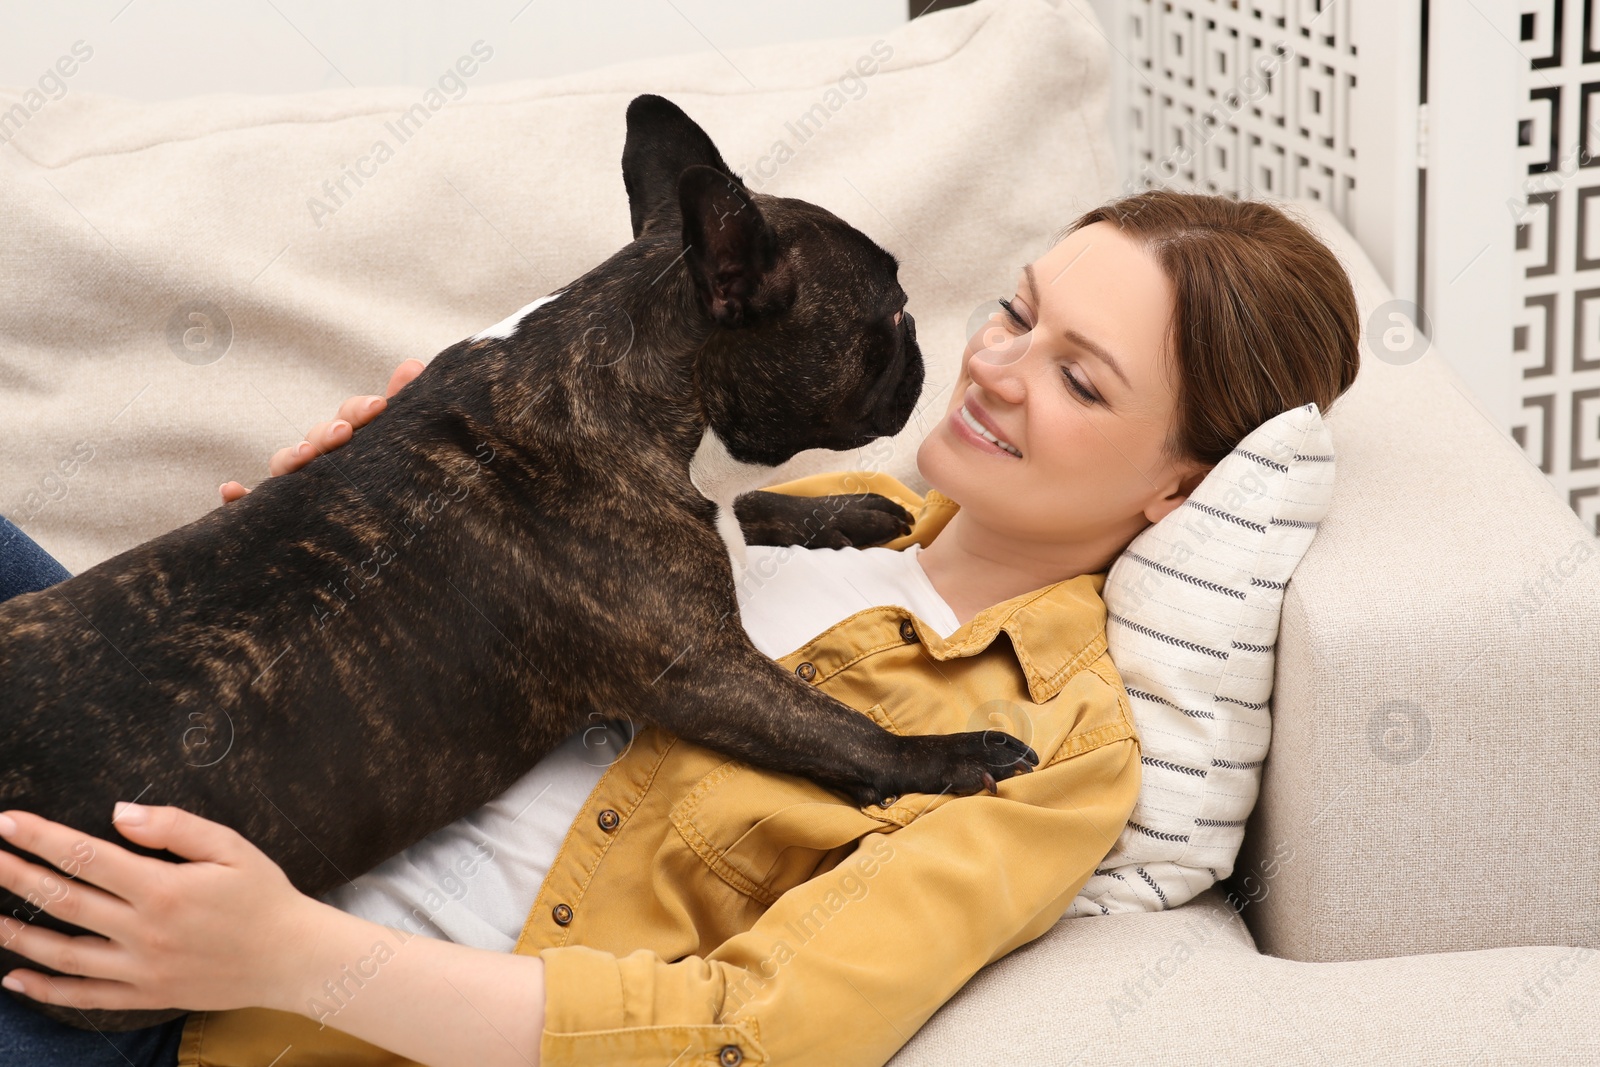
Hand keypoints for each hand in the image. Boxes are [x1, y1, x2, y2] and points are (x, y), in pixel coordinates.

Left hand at [0, 803, 322, 1013]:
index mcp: (164, 888)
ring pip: (62, 952)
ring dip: (17, 933)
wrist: (292, 958)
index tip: (8, 822)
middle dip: (16, 875)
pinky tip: (14, 977)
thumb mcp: (231, 847)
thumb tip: (118, 814)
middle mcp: (144, 931)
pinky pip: (84, 997)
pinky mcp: (146, 994)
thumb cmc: (265, 897)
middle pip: (64, 900)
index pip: (87, 856)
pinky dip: (45, 989)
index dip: (42, 838)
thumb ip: (174, 826)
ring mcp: (141, 968)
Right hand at [220, 358, 425, 502]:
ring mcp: (295, 491)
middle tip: (344, 432)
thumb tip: (413, 362)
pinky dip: (238, 498)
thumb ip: (405, 407)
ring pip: (285, 468)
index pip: (349, 420)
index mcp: (350, 448)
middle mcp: (320, 465)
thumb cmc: (386, 491)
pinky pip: (249, 509)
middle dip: (328, 433)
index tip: (379, 405)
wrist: (372, 557)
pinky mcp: (272, 520)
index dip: (358, 410)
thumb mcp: (396, 449)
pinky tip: (232, 489)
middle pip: (316, 441)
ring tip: (304, 455)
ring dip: (290, 457)